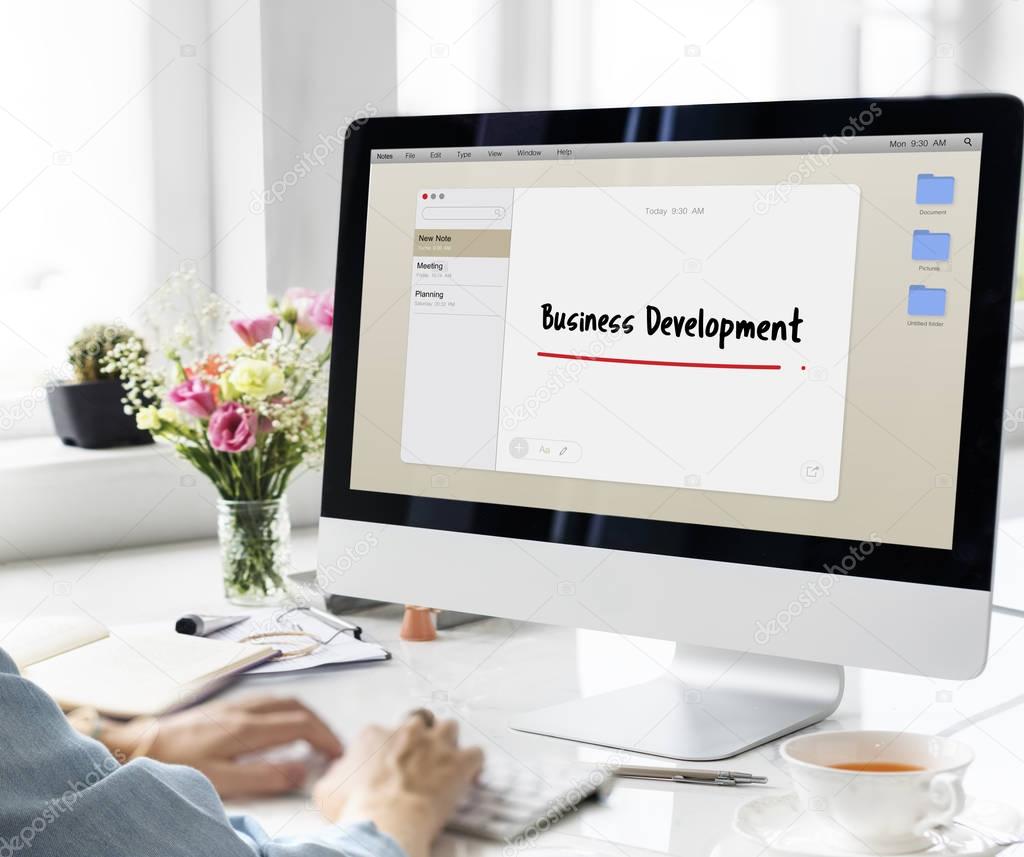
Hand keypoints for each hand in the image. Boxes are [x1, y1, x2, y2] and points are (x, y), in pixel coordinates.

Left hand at [104, 696, 342, 798]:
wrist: (136, 746)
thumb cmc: (174, 765)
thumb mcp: (221, 780)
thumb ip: (264, 775)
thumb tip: (301, 770)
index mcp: (248, 728)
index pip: (302, 724)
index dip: (325, 738)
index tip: (336, 754)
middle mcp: (245, 710)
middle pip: (298, 707)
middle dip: (321, 725)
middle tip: (331, 746)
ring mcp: (234, 705)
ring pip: (283, 701)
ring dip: (305, 716)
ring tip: (313, 736)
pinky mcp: (223, 708)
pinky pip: (267, 702)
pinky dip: (286, 712)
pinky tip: (280, 726)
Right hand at [313, 713, 482, 856]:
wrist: (385, 822)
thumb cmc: (356, 808)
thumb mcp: (327, 789)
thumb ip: (336, 772)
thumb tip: (339, 771)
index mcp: (375, 734)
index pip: (383, 731)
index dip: (387, 749)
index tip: (387, 766)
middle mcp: (407, 731)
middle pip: (419, 721)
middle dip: (420, 737)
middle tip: (417, 760)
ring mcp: (436, 744)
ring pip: (449, 728)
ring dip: (448, 742)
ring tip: (444, 762)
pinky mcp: (458, 762)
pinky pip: (476, 754)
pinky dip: (473, 765)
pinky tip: (469, 777)